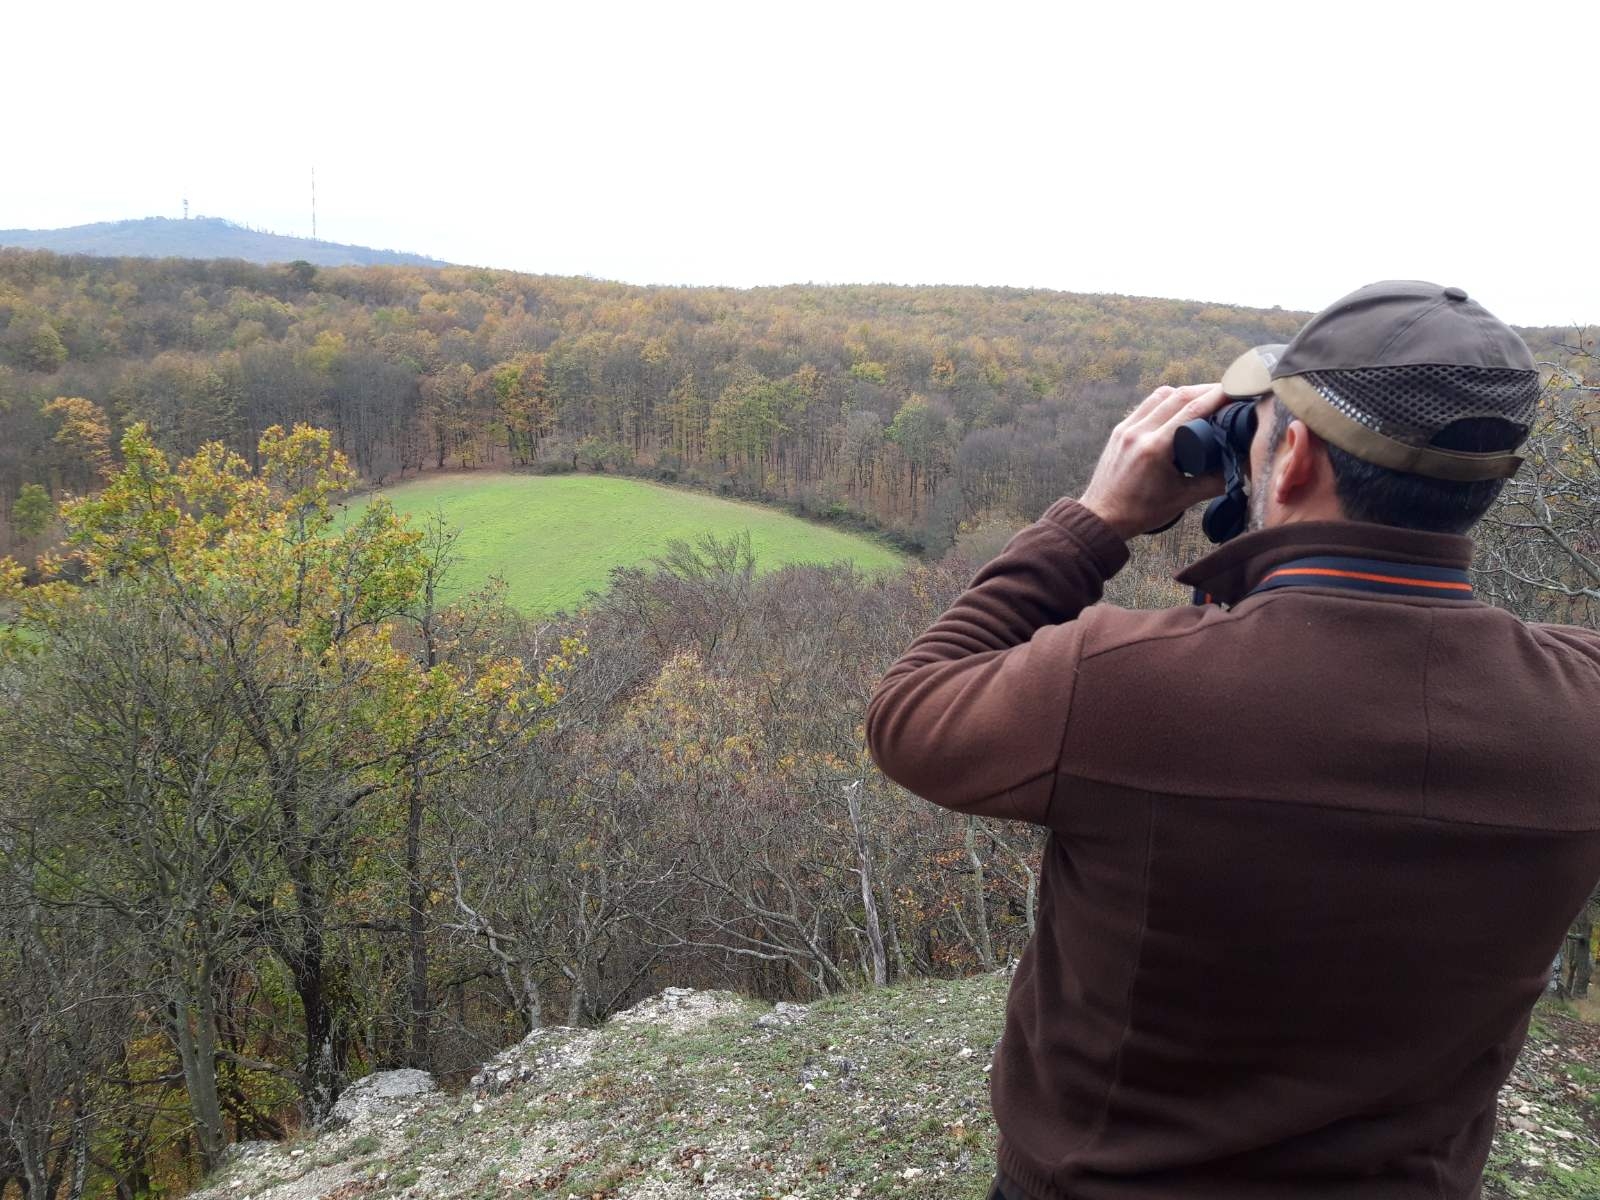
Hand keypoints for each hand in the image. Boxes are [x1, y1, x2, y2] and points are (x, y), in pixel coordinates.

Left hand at [1078, 383, 1230, 539]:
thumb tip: (1243, 468)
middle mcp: (1138, 432)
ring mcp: (1126, 428)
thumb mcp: (1183, 499)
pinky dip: (1166, 400)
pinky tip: (1179, 405)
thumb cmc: (1140, 512)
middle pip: (1178, 396)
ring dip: (1185, 392)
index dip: (1217, 395)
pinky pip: (1146, 405)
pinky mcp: (1120, 430)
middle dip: (1205, 389)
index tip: (1235, 390)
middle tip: (1226, 391)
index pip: (1192, 409)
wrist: (1102, 517)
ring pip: (1160, 396)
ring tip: (1205, 397)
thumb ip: (1215, 483)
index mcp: (1155, 448)